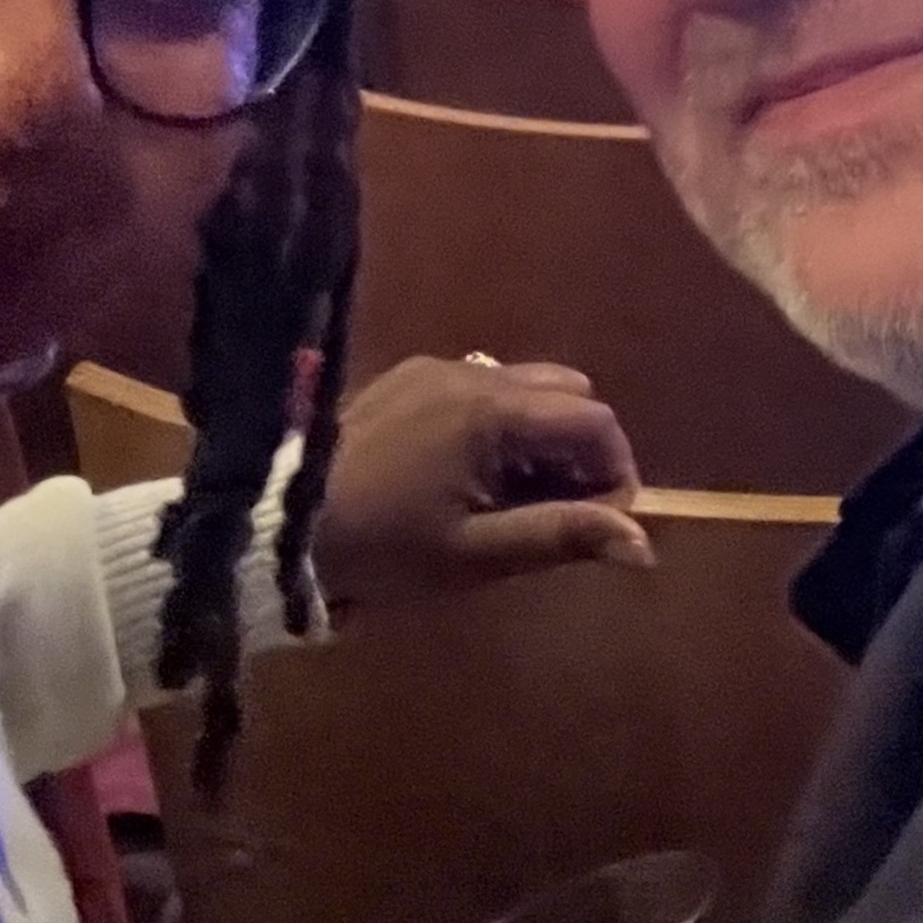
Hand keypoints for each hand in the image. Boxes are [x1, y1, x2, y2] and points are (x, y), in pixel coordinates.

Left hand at [309, 355, 649, 616]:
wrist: (278, 525)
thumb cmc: (383, 547)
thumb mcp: (475, 554)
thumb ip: (561, 537)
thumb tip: (644, 545)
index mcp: (493, 410)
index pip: (594, 421)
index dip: (615, 473)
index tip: (598, 527)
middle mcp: (473, 371)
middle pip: (566, 393)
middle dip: (579, 451)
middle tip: (556, 514)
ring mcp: (436, 367)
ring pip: (525, 386)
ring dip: (540, 437)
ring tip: (512, 500)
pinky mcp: (407, 377)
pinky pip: (481, 386)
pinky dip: (498, 425)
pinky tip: (468, 476)